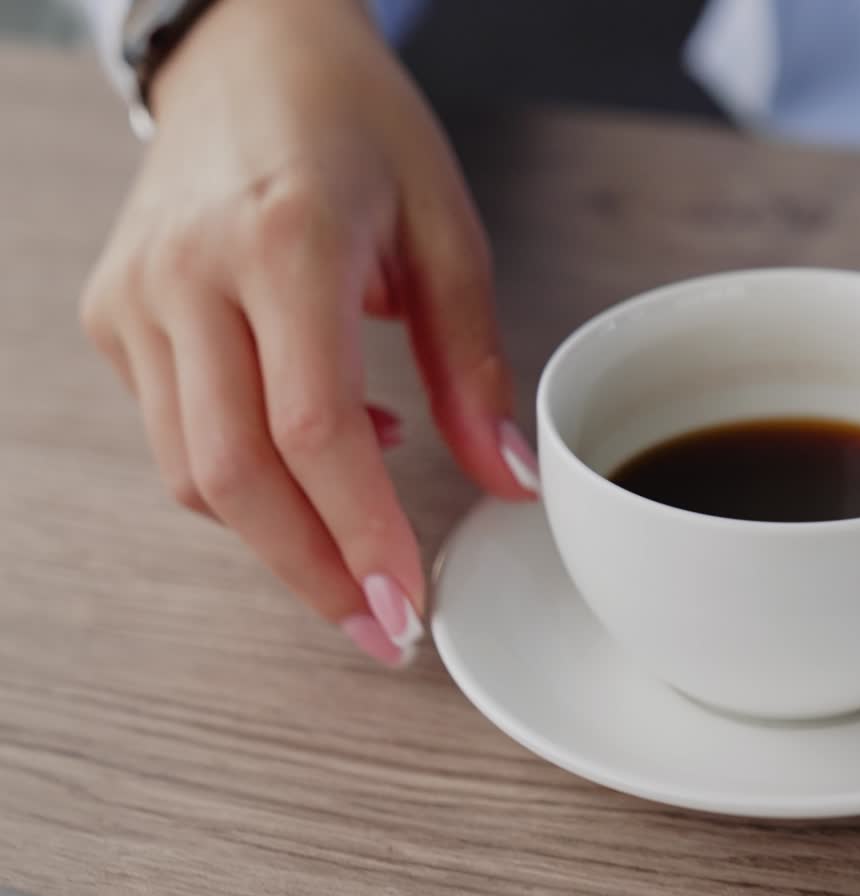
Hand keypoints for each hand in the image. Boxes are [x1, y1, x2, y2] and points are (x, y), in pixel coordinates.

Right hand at [80, 0, 536, 666]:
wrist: (246, 47)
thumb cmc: (356, 126)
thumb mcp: (446, 230)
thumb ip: (473, 366)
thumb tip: (506, 481)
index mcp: (283, 242)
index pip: (313, 432)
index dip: (362, 538)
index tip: (408, 609)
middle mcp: (190, 274)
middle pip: (234, 476)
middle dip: (313, 574)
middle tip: (380, 631)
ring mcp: (135, 296)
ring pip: (192, 471)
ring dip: (281, 534)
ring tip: (362, 536)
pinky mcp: (111, 314)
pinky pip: (174, 436)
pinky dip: (246, 476)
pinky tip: (313, 452)